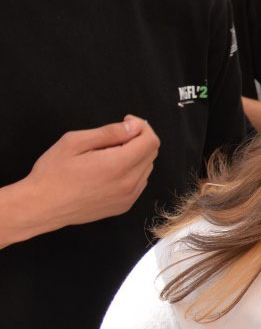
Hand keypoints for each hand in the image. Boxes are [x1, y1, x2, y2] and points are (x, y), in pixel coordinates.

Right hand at [20, 116, 159, 232]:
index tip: (126, 121)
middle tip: (114, 136)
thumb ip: (110, 132)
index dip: (142, 126)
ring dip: (135, 156)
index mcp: (118, 165)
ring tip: (107, 155)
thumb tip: (134, 126)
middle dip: (138, 139)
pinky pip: (139, 182)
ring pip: (146, 168)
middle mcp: (128, 184)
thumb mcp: (75, 142)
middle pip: (151, 153)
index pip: (151, 141)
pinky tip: (109, 170)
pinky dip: (131, 172)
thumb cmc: (52, 173)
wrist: (42, 206)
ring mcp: (128, 197)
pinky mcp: (124, 206)